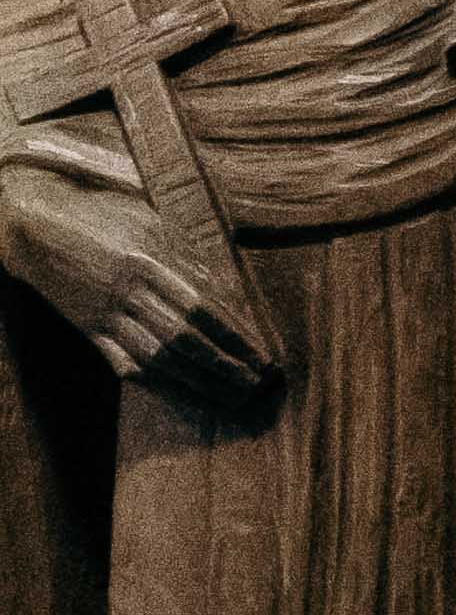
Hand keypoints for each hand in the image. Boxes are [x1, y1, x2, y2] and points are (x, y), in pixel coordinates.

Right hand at [0, 166, 274, 407]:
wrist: (33, 227)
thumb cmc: (102, 218)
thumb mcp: (151, 223)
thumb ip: (190, 256)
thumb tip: (229, 290)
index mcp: (150, 261)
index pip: (204, 308)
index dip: (237, 336)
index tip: (264, 356)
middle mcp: (128, 291)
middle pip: (185, 338)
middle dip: (224, 365)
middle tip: (257, 385)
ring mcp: (105, 313)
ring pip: (157, 357)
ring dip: (198, 381)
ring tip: (231, 396)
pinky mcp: (87, 329)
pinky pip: (121, 362)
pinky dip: (153, 381)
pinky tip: (181, 394)